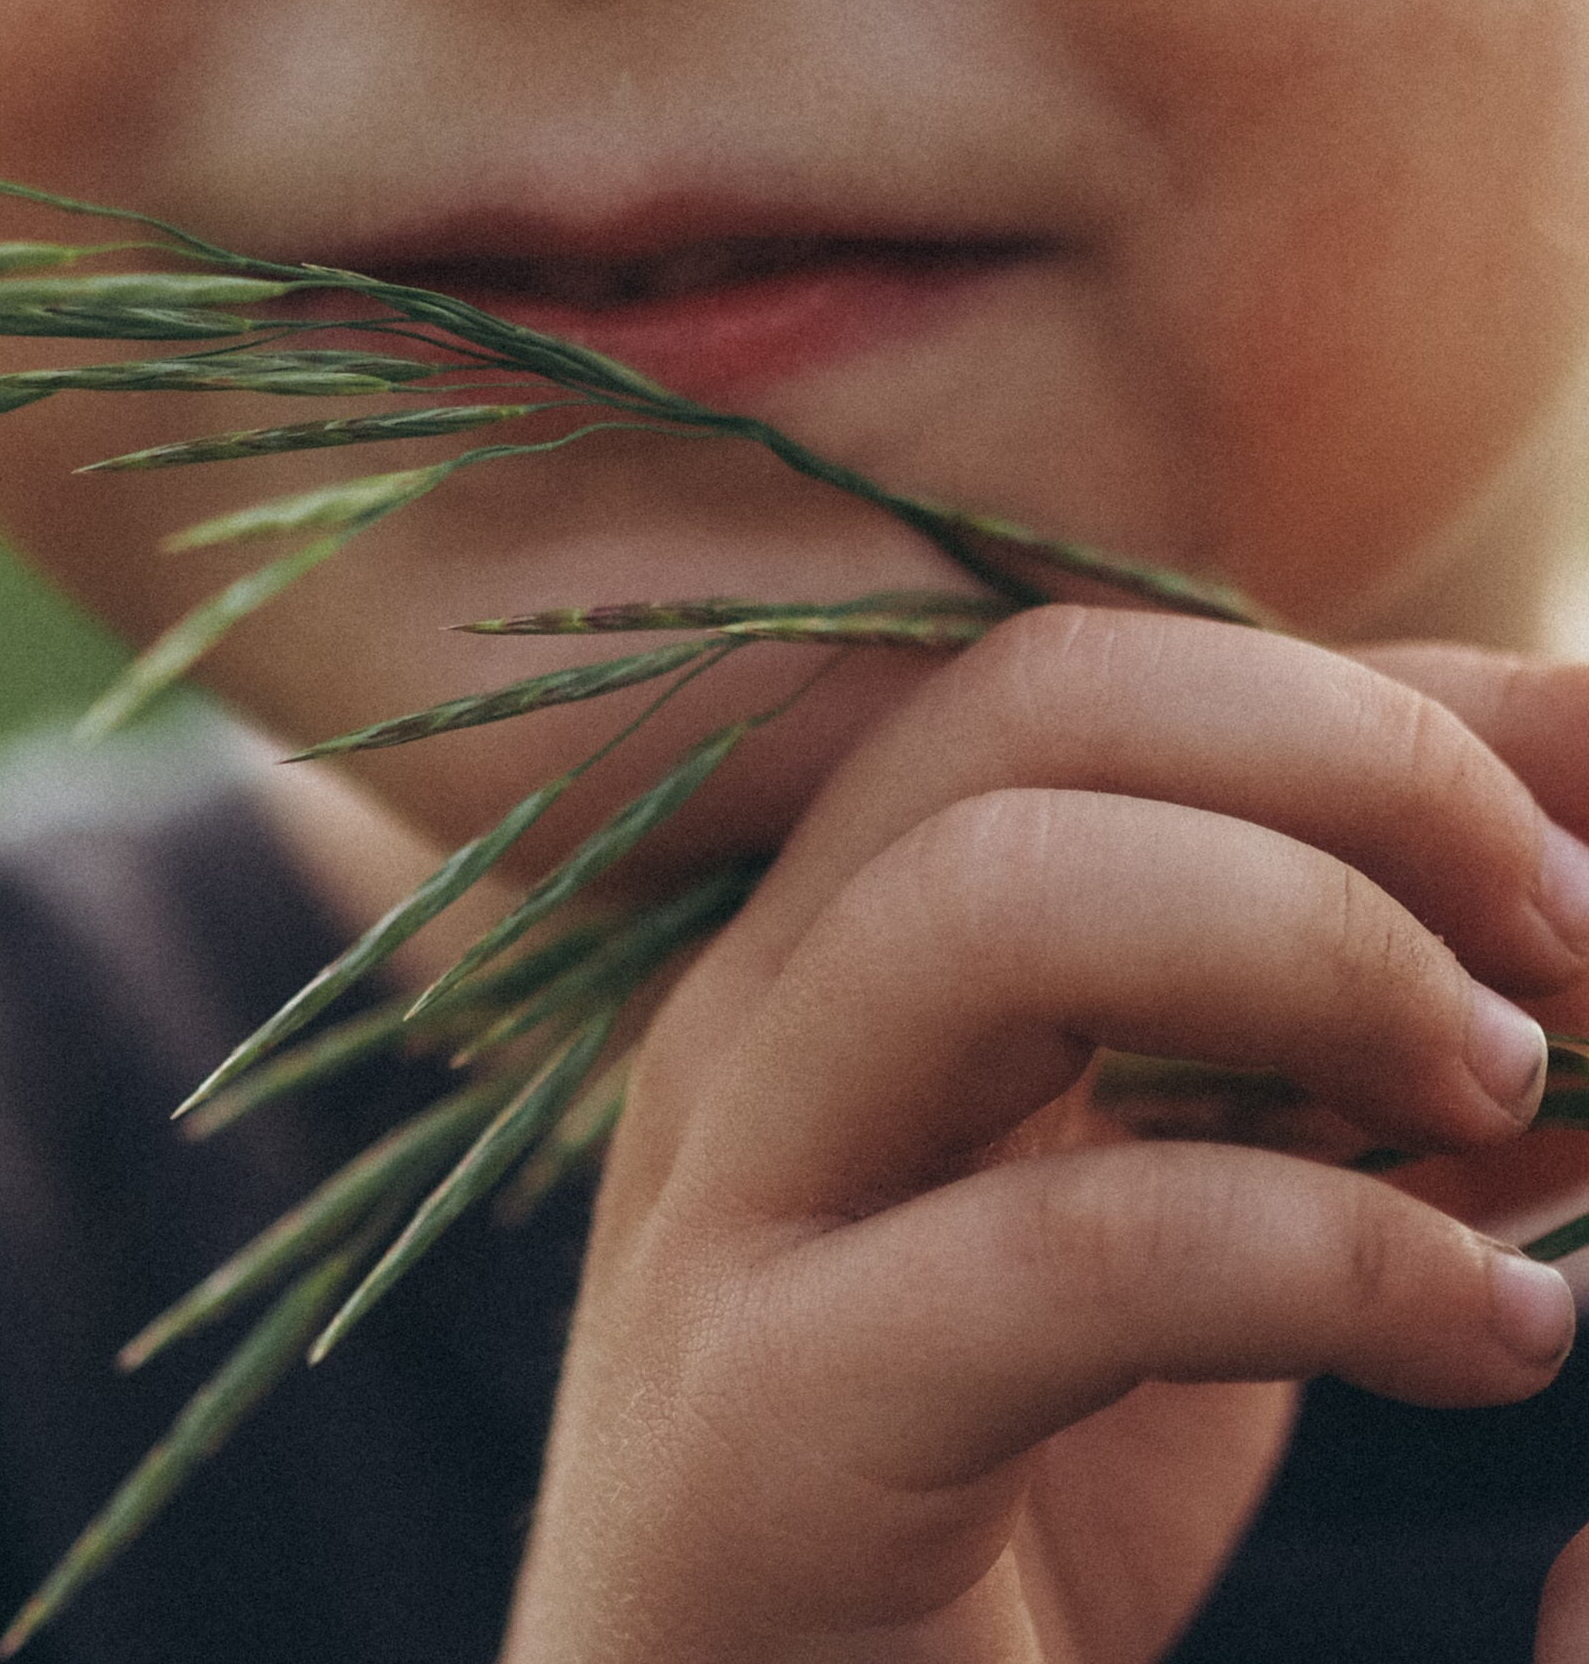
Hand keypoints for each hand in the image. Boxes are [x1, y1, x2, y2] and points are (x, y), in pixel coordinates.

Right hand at [499, 607, 1588, 1663]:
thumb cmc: (970, 1551)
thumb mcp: (1202, 1265)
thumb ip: (1353, 1092)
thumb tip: (1586, 940)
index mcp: (835, 952)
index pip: (1103, 682)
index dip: (1386, 693)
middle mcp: (755, 1020)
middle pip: (1031, 703)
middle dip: (1353, 758)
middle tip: (1573, 922)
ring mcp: (730, 1205)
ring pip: (990, 896)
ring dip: (1316, 939)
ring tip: (1512, 1084)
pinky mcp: (758, 1429)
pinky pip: (1071, 1247)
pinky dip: (1336, 1255)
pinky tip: (1503, 1336)